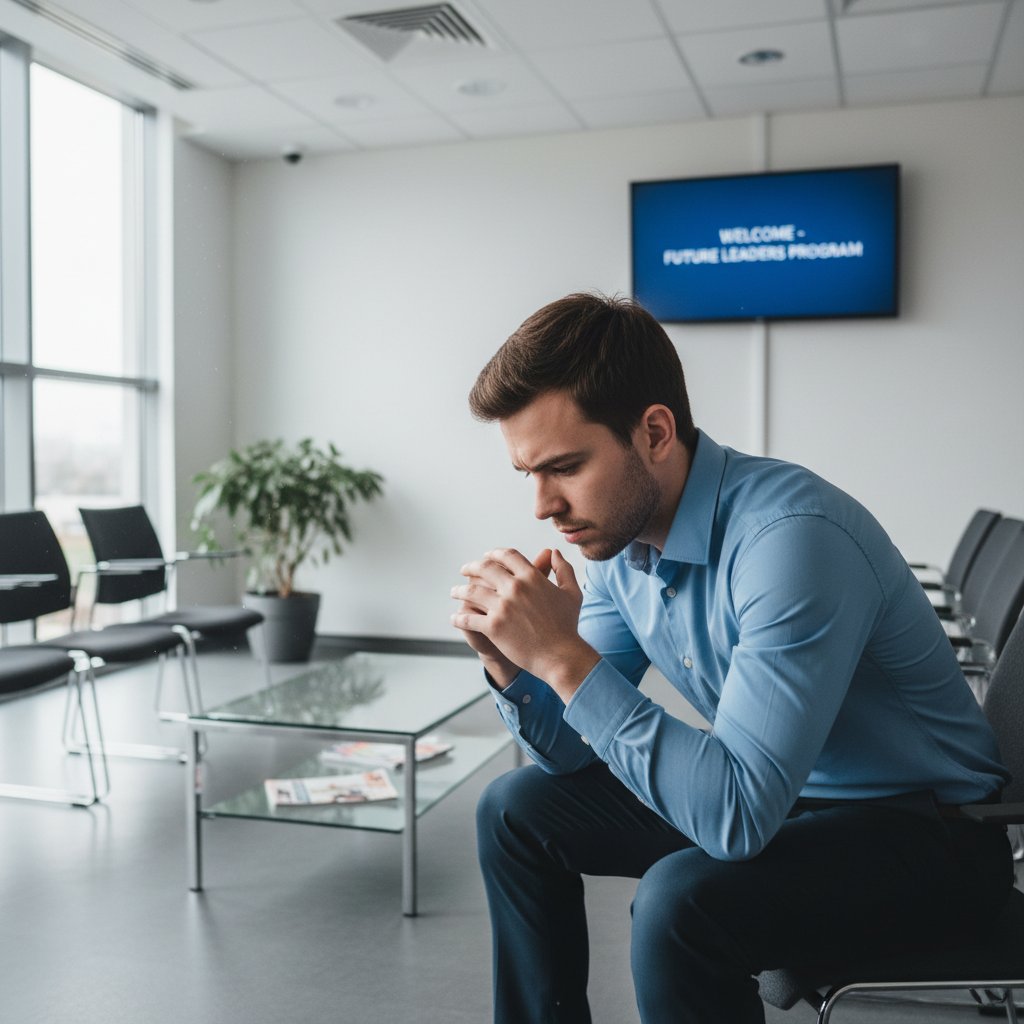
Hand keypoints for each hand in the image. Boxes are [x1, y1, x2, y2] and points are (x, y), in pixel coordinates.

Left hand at [450, 547, 598, 700]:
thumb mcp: (571, 592)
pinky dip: (458, 618)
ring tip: (454, 592)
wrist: (560, 655)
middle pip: (485, 568)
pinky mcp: (493, 626)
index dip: (494, 553)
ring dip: (459, 591)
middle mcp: (515, 588)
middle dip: (471, 567)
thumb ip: (564, 569)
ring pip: (471, 592)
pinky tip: (454, 618)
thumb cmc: (567, 625)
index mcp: (531, 577)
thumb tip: (555, 553)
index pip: (507, 556)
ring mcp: (502, 607)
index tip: (486, 557)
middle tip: (464, 570)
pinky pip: (468, 618)